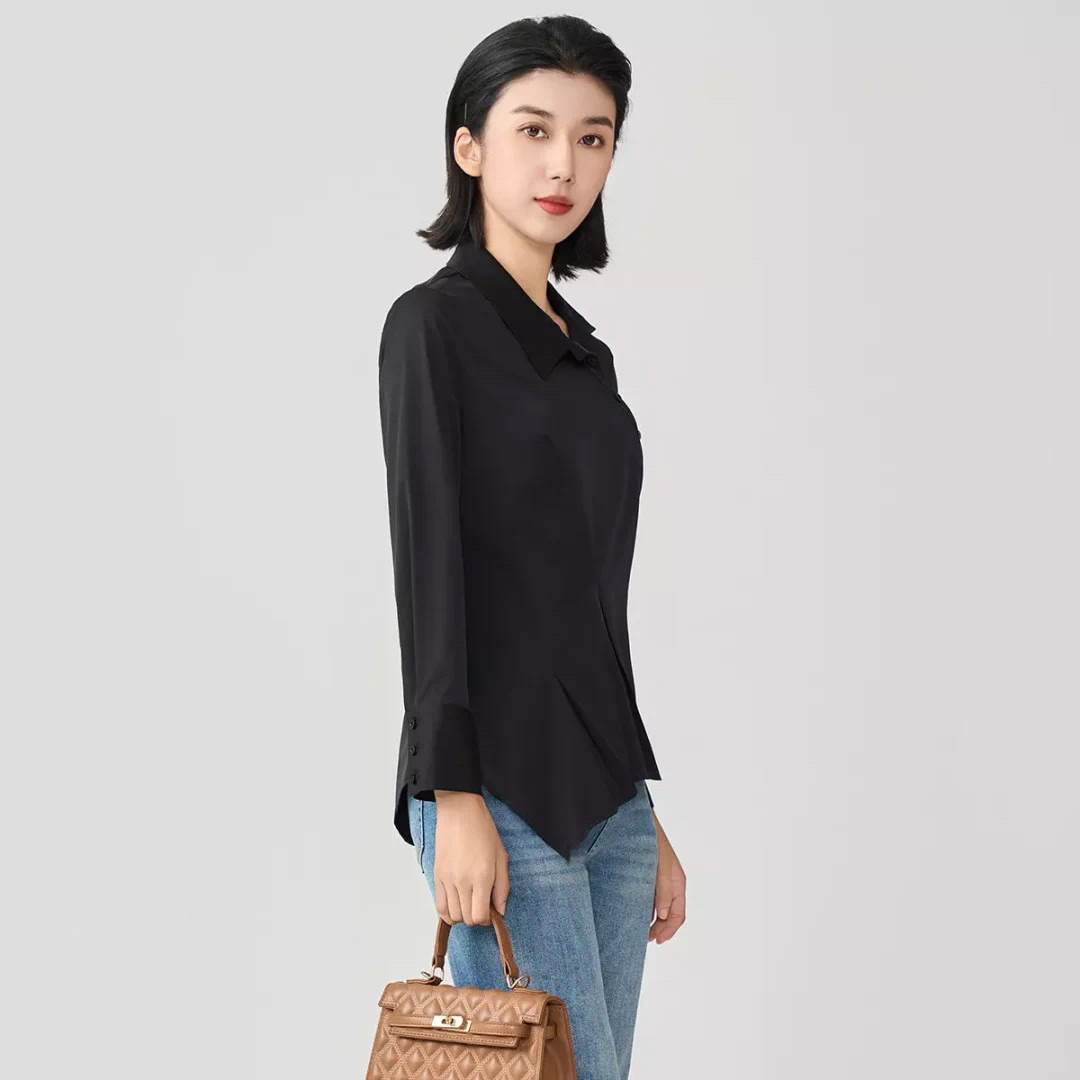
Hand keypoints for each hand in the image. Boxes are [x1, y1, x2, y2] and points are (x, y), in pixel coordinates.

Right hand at [431, 790, 509, 925]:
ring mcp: (448, 880)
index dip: (487, 919)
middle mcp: (463, 882)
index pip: (480, 916)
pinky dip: (447, 913)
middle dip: (476, 917)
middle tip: (481, 904)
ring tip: (469, 902)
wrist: (459, 812)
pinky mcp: (437, 876)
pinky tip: (456, 905)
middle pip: (467, 918)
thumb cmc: (483, 831)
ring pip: (452, 916)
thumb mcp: (501, 857)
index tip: (491, 910)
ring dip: (462, 915)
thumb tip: (500, 911)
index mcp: (482, 877)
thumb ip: (502, 887)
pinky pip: (439, 906)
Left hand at [648, 812, 685, 943]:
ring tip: (641, 929)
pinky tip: (636, 911)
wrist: (636, 820)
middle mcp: (670, 883)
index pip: (678, 915)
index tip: (656, 940)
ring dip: (654, 920)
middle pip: (670, 914)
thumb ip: (663, 890)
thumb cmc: (652, 840)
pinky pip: (651, 897)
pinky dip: (646, 908)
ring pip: (660, 907)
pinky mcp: (648, 875)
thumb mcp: (660, 866)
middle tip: (645, 938)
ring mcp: (659, 880)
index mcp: (677, 883)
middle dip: (661, 929)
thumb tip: (664, 914)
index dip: (669, 930)